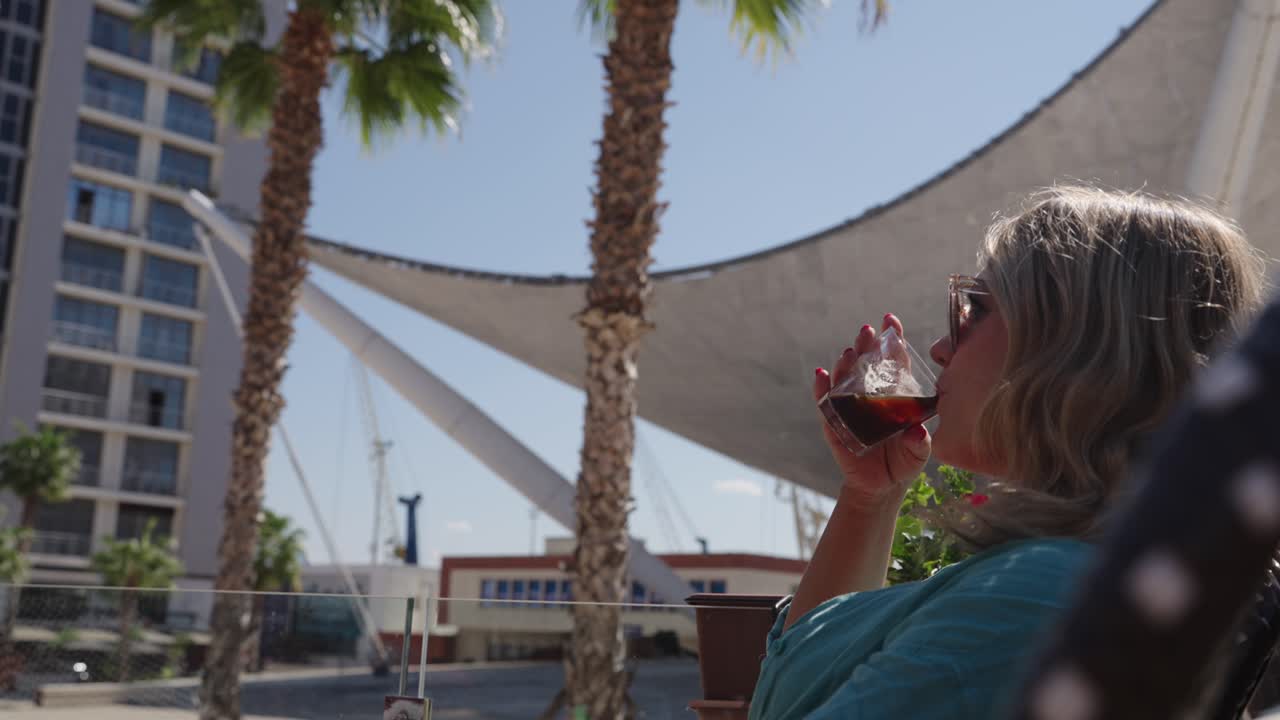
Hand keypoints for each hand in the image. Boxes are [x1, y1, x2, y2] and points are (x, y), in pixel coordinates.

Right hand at [814, 313, 931, 508]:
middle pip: (865, 364)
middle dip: (866, 345)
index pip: (892, 361)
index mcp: (893, 394)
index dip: (891, 340)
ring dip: (846, 364)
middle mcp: (869, 395)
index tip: (890, 320)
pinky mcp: (834, 425)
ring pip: (844, 379)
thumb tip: (916, 432)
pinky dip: (822, 390)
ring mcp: (850, 408)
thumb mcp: (918, 452)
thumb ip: (919, 443)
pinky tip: (822, 377)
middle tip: (868, 331)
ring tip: (850, 353)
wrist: (882, 486)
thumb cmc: (904, 461)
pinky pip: (825, 405)